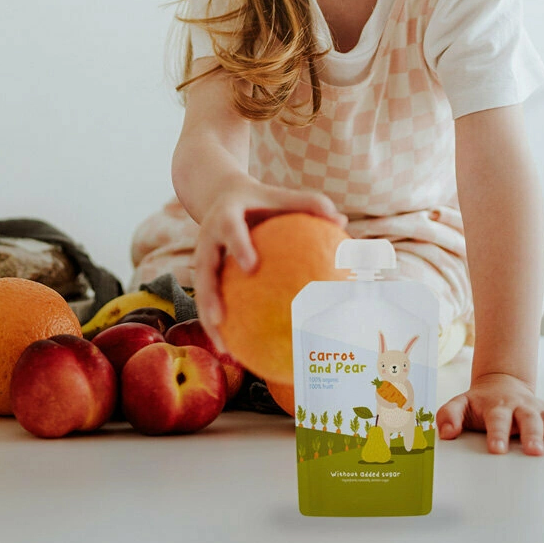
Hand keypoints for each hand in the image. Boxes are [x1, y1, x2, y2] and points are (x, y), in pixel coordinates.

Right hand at [191, 183, 344, 346]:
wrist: (220, 195)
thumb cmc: (260, 199)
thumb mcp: (279, 196)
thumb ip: (308, 204)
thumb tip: (342, 219)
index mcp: (225, 215)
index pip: (230, 230)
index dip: (238, 246)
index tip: (251, 266)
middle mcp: (207, 238)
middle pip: (203, 269)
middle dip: (209, 294)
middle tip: (221, 317)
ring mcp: (201, 257)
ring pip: (201, 291)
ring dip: (208, 320)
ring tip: (225, 347)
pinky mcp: (202, 271)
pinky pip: (208, 299)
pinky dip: (217, 323)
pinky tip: (233, 347)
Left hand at [437, 372, 543, 454]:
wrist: (500, 383)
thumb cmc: (480, 402)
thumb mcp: (460, 403)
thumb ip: (449, 415)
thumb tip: (446, 433)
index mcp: (496, 406)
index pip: (496, 420)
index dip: (496, 434)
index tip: (497, 449)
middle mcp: (521, 408)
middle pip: (528, 420)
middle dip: (532, 435)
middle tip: (535, 452)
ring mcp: (539, 411)